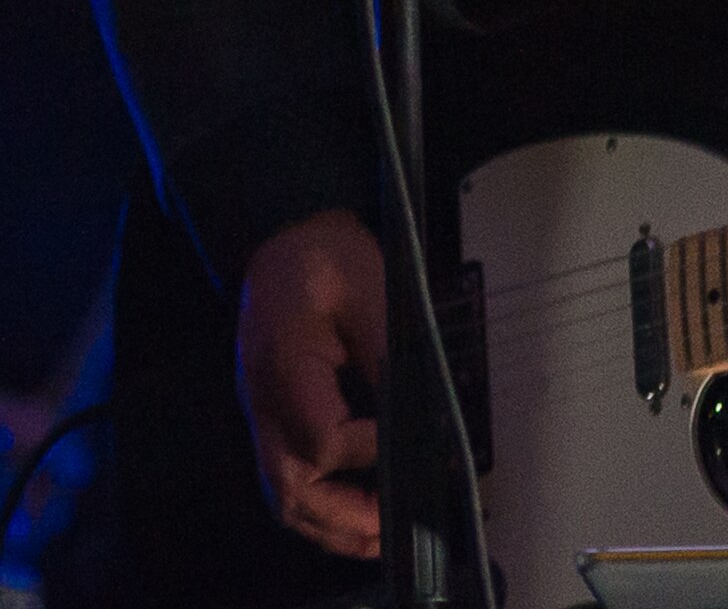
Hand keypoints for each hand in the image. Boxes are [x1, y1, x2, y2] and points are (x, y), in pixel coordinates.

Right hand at [236, 208, 385, 558]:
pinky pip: (284, 481)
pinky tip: (354, 515)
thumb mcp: (370, 287)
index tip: (408, 444)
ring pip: (284, 496)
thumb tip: (418, 411)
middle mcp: (265, 404)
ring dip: (331, 527)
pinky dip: (318, 509)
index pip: (321, 438)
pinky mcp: (270, 419)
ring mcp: (262, 416)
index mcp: (286, 366)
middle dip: (344, 521)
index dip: (368, 450)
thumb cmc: (326, 257)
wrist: (283, 237)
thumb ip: (388, 351)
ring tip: (380, 537)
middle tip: (395, 530)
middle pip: (291, 489)